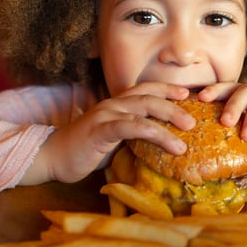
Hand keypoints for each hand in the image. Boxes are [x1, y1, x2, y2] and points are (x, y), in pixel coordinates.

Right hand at [22, 83, 195, 184]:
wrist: (52, 157)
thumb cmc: (85, 151)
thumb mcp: (114, 140)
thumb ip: (133, 135)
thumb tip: (159, 143)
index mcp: (117, 104)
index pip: (146, 90)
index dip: (168, 89)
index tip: (188, 94)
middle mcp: (113, 104)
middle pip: (150, 97)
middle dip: (175, 105)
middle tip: (194, 120)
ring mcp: (105, 115)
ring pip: (142, 109)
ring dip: (168, 118)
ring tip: (187, 134)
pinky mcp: (99, 130)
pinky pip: (128, 126)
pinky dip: (148, 130)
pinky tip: (164, 138)